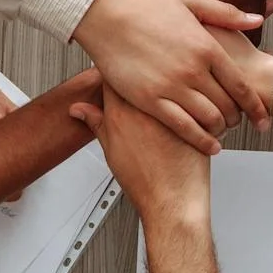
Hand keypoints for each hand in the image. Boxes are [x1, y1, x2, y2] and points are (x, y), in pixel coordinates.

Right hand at [69, 86, 208, 224]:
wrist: (171, 202)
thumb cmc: (143, 182)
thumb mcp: (111, 151)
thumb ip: (95, 123)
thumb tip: (78, 109)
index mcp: (120, 112)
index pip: (114, 75)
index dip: (118, 71)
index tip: (120, 72)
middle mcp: (145, 107)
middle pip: (143, 74)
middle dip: (143, 74)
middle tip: (144, 83)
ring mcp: (171, 110)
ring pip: (169, 82)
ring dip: (167, 84)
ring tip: (167, 96)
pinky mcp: (194, 116)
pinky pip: (191, 97)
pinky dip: (189, 99)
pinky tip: (188, 109)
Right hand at [71, 0, 265, 154]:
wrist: (105, 19)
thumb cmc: (144, 10)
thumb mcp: (190, 2)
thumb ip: (226, 13)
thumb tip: (257, 21)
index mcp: (205, 47)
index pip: (241, 86)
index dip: (256, 107)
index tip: (263, 120)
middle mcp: (192, 69)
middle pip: (228, 106)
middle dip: (237, 120)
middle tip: (237, 124)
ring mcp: (172, 86)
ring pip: (209, 119)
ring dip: (220, 131)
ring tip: (220, 132)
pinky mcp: (150, 100)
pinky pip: (184, 127)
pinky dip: (201, 141)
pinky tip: (209, 146)